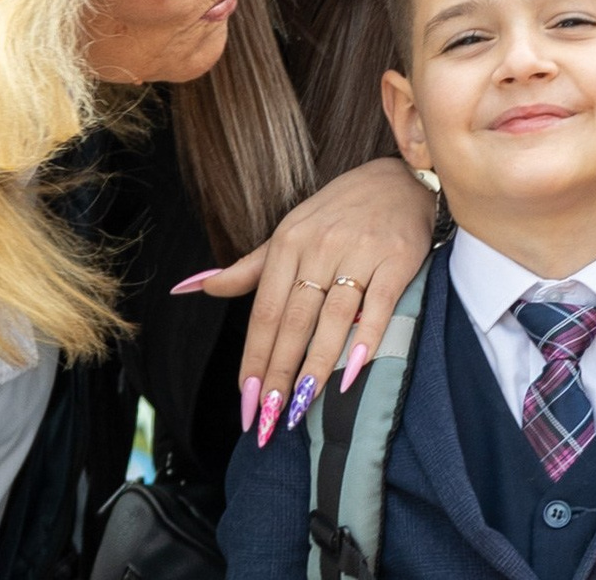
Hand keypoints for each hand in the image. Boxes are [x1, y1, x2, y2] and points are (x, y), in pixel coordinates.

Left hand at [197, 157, 434, 442]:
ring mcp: (360, 252)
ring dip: (316, 364)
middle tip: (270, 417)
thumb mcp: (290, 231)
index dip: (254, 358)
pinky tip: (354, 370)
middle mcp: (320, 247)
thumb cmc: (340, 211)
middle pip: (294, 320)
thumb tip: (196, 287)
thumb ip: (250, 267)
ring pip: (332, 317)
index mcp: (289, 242)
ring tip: (303, 405)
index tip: (247, 399)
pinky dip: (367, 338)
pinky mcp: (397, 258)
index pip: (265, 312)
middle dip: (279, 372)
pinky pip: (378, 304)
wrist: (399, 178)